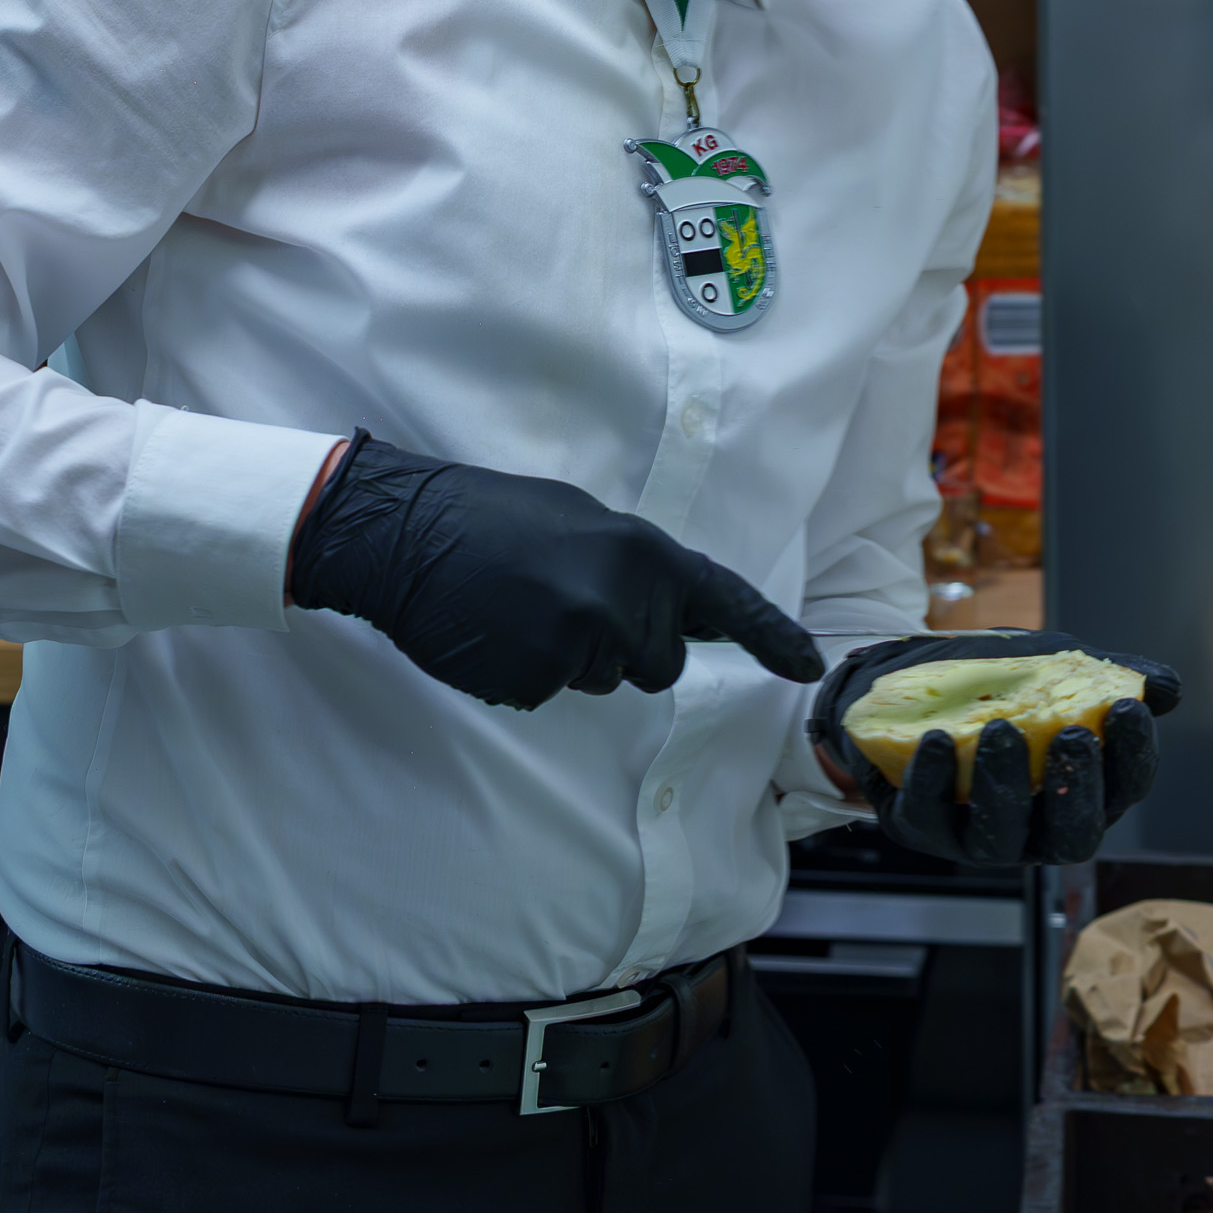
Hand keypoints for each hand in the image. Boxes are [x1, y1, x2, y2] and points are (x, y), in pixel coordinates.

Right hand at [290, 433, 824, 711]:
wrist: (403, 530)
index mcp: (639, 549)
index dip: (770, 636)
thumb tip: (680, 613)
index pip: (724, 600)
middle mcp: (622, 596)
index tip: (808, 667)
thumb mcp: (580, 523)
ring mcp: (581, 640)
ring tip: (518, 609)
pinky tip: (494, 633)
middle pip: (657, 662)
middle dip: (620, 647)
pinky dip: (525, 673)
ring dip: (568, 659)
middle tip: (557, 601)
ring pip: (601, 680)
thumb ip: (636, 568)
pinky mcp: (538, 676)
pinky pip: (550, 693)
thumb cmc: (488, 518)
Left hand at [806, 629, 1180, 868]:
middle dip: (1077, 788)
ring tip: (1000, 730)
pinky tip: (937, 741)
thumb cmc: (997, 681)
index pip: (1124, 788)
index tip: (1126, 708)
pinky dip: (934, 781)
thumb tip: (1167, 688)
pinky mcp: (923, 826)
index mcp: (1083, 792)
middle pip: (1073, 833)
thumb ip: (1108, 676)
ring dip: (1005, 785)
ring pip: (1001, 835)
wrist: (910, 677)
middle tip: (1072, 736)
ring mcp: (980, 835)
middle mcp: (1038, 827)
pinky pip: (929, 816)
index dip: (1132, 754)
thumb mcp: (1055, 667)